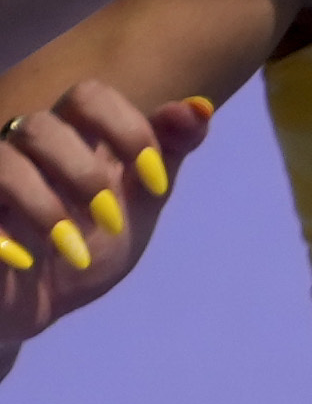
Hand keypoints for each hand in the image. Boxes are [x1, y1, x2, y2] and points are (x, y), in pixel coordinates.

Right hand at [0, 83, 211, 333]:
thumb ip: (165, 157)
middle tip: (110, 222)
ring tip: (73, 252)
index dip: (129, 130)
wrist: (34, 308)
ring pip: (3, 159)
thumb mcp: (136, 206)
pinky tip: (23, 262)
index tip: (157, 183)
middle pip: (40, 126)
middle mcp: (18, 150)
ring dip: (46, 207)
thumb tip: (200, 107)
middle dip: (85, 176)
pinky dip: (2, 236)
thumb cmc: (83, 250)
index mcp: (67, 139)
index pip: (90, 95)